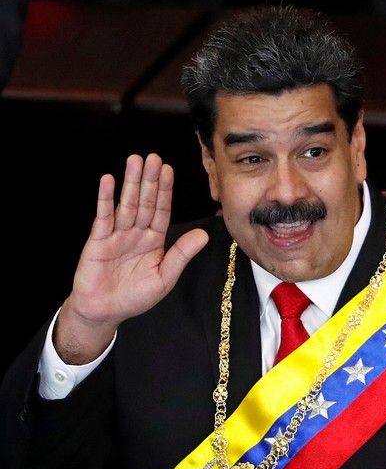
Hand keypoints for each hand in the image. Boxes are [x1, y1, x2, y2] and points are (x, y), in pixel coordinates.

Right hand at [54, 153, 208, 363]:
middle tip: (154, 157)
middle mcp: (136, 233)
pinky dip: (106, 199)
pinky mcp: (97, 241)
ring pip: (126, 204)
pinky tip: (109, 181)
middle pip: (144, 201)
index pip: (161, 211)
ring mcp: (116, 235)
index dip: (165, 191)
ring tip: (135, 160)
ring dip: (130, 182)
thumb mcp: (165, 277)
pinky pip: (103, 217)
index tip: (169, 170)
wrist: (105, 311)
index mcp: (154, 241)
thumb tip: (204, 234)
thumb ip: (181, 255)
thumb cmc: (135, 296)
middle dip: (149, 180)